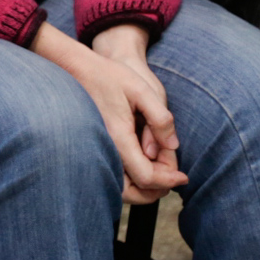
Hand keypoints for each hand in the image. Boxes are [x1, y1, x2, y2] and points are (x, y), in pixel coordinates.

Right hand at [34, 23, 184, 202]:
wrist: (76, 67)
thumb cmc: (108, 75)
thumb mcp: (142, 89)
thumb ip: (161, 117)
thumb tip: (172, 146)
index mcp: (118, 137)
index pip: (146, 177)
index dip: (168, 180)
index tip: (183, 176)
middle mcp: (105, 149)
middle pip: (131, 192)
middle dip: (156, 190)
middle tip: (173, 177)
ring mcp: (97, 149)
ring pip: (121, 188)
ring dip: (144, 187)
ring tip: (161, 173)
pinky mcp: (95, 147)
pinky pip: (114, 175)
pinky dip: (132, 180)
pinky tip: (144, 163)